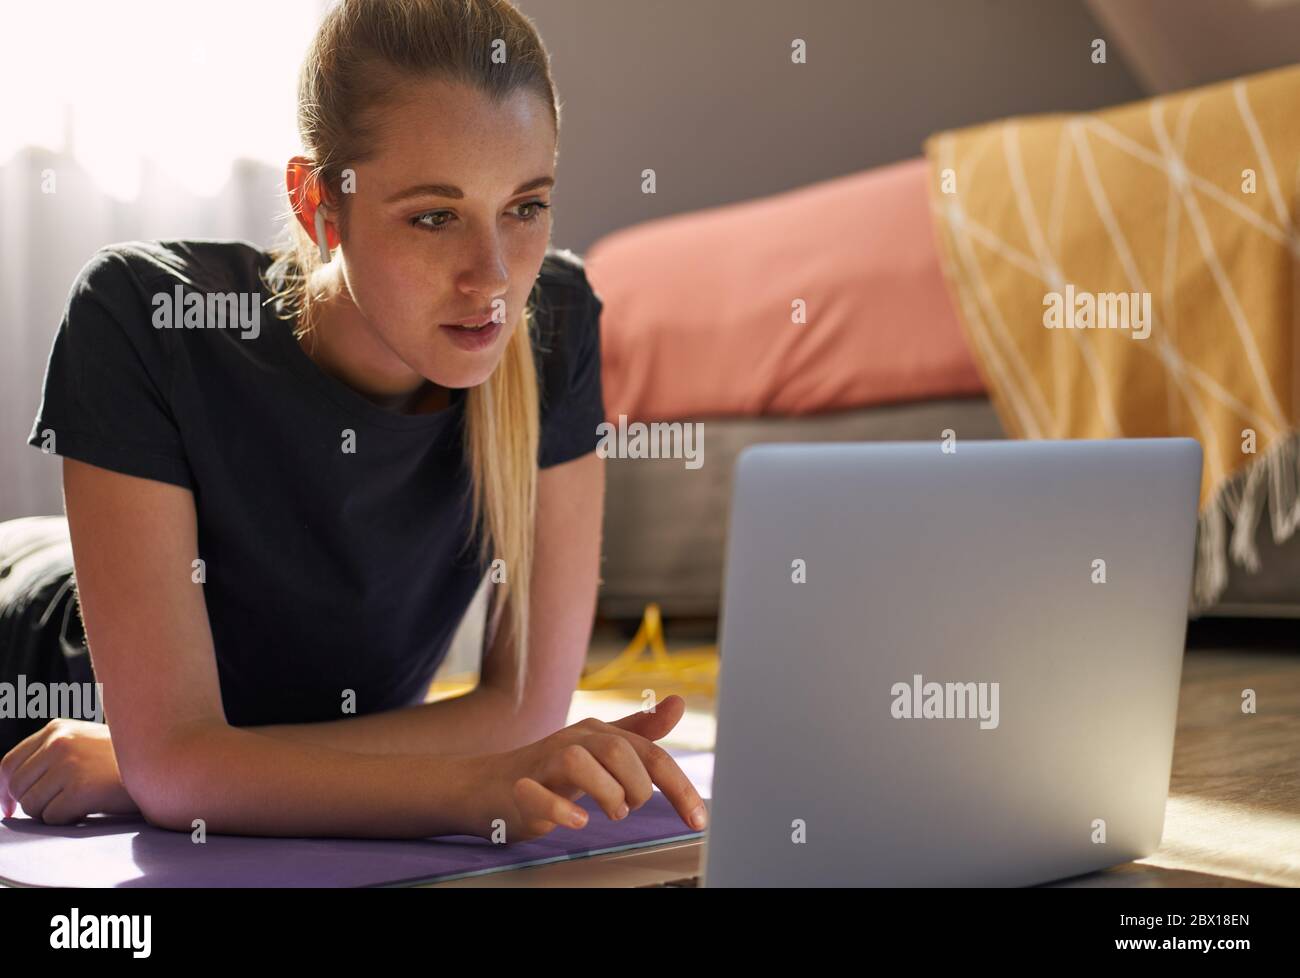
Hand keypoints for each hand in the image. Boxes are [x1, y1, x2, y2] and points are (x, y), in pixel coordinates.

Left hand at [0, 718, 140, 822]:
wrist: (162, 764)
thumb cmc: (122, 760)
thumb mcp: (85, 741)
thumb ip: (51, 753)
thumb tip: (10, 786)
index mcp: (57, 729)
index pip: (9, 764)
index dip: (5, 790)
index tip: (9, 807)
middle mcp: (59, 743)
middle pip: (17, 787)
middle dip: (32, 803)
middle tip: (56, 806)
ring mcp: (70, 765)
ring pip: (32, 805)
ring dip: (50, 812)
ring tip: (78, 803)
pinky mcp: (81, 788)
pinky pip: (53, 817)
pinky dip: (68, 819)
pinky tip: (89, 807)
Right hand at [462, 695, 707, 843]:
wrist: (489, 785)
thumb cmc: (551, 770)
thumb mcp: (600, 748)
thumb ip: (640, 731)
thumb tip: (678, 702)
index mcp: (598, 733)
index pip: (650, 753)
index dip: (678, 786)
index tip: (698, 819)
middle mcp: (574, 740)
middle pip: (618, 750)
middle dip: (638, 786)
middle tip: (631, 809)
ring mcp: (544, 763)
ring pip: (579, 762)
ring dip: (606, 793)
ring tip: (611, 813)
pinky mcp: (519, 790)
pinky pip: (539, 794)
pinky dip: (562, 810)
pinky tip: (578, 821)